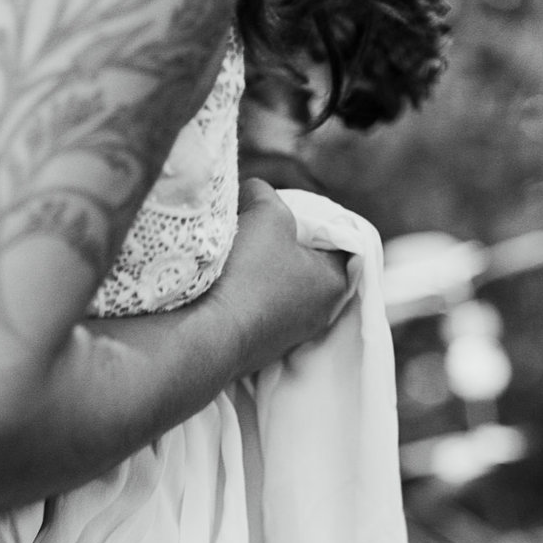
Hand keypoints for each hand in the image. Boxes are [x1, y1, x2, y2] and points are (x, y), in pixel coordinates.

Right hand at [216, 177, 358, 371]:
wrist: (206, 336)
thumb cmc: (248, 273)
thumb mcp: (264, 212)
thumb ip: (264, 192)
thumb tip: (252, 191)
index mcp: (336, 280)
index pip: (334, 238)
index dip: (310, 218)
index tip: (284, 211)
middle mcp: (321, 313)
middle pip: (305, 264)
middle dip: (283, 245)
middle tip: (259, 229)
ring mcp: (289, 336)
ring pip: (280, 290)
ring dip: (263, 273)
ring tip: (238, 256)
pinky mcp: (259, 350)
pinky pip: (258, 312)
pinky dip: (247, 298)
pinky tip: (226, 286)